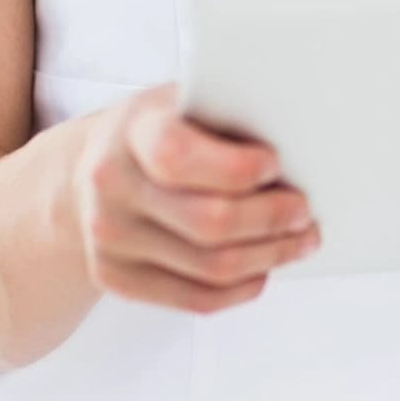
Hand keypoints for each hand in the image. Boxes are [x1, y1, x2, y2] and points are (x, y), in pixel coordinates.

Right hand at [72, 83, 321, 312]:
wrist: (95, 169)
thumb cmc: (157, 128)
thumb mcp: (182, 101)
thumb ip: (225, 116)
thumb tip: (298, 144)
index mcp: (132, 130)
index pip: (179, 156)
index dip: (235, 167)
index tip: (277, 163)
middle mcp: (113, 186)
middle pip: (207, 222)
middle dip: (270, 219)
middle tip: (304, 210)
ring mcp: (110, 239)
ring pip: (209, 267)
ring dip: (269, 256)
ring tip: (300, 240)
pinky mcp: (118, 279)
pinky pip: (194, 298)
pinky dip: (241, 287)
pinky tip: (264, 268)